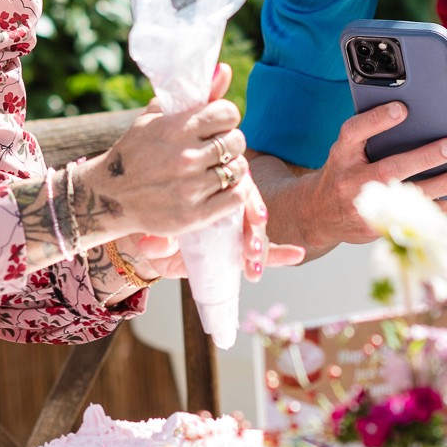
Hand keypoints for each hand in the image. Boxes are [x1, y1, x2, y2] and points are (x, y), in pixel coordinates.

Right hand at [79, 63, 251, 240]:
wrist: (109, 196)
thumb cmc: (135, 151)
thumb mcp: (155, 118)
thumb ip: (193, 95)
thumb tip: (226, 69)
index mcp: (176, 128)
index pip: (228, 113)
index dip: (226, 117)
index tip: (217, 125)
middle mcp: (185, 157)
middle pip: (237, 141)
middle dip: (230, 142)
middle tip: (217, 149)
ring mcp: (190, 187)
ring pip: (238, 169)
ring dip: (232, 167)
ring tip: (218, 168)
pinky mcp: (193, 214)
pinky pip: (236, 197)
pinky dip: (236, 191)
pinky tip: (224, 187)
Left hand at [122, 176, 306, 282]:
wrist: (151, 235)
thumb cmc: (154, 222)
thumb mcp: (152, 232)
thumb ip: (154, 238)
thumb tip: (151, 245)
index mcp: (208, 186)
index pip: (233, 185)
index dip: (244, 199)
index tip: (250, 216)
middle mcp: (224, 203)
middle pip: (249, 207)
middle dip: (254, 228)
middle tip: (252, 247)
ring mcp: (233, 225)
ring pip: (256, 228)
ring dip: (261, 244)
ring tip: (255, 260)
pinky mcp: (239, 247)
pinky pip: (265, 248)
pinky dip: (280, 253)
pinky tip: (296, 254)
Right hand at [268, 102, 446, 253]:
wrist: (320, 214)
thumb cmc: (343, 174)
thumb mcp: (346, 152)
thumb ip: (369, 137)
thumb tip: (416, 119)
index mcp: (341, 155)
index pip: (354, 133)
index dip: (376, 120)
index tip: (402, 109)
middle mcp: (350, 181)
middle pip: (388, 169)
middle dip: (423, 158)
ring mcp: (364, 207)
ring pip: (407, 196)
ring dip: (442, 185)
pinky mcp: (379, 226)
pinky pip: (416, 217)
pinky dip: (444, 207)